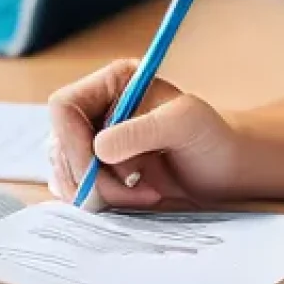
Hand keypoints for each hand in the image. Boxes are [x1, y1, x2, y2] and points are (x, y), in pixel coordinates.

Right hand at [47, 60, 240, 208]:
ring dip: (100, 192)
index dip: (72, 141)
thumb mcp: (185, 124)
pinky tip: (137, 196)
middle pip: (60, 145)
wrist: (223, 168)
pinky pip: (76, 190)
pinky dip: (101, 201)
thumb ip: (142, 130)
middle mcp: (97, 109)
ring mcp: (93, 141)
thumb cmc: (211, 138)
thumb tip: (97, 148)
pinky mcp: (97, 170)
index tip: (97, 168)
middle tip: (135, 187)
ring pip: (65, 172)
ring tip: (144, 192)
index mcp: (114, 82)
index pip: (63, 107)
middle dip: (92, 175)